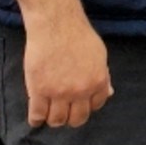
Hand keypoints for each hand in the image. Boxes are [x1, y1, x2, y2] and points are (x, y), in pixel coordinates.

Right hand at [24, 12, 112, 126]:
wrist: (56, 24)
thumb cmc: (78, 35)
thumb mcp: (99, 55)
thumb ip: (103, 76)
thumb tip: (109, 93)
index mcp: (98, 81)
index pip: (96, 106)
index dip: (87, 105)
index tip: (79, 103)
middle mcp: (80, 91)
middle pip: (77, 119)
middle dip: (72, 117)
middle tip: (64, 111)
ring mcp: (59, 92)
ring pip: (57, 120)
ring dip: (54, 119)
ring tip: (49, 112)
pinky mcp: (39, 91)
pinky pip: (37, 116)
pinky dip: (36, 119)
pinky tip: (36, 116)